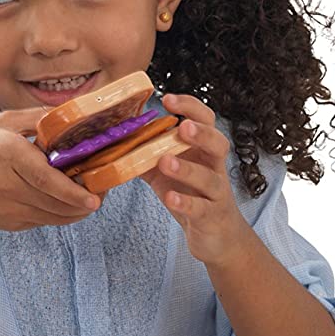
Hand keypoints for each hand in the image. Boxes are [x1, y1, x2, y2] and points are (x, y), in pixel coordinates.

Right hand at [0, 108, 101, 231]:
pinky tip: (69, 200)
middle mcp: (8, 184)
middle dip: (86, 201)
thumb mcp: (2, 123)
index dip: (72, 191)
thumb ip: (38, 119)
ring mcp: (9, 209)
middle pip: (57, 202)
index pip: (45, 179)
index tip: (94, 198)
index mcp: (7, 154)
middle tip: (105, 190)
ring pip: (56, 216)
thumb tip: (74, 112)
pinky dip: (62, 212)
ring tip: (92, 195)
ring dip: (78, 209)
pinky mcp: (11, 224)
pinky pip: (46, 221)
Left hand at [141, 94, 250, 264]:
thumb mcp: (167, 172)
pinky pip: (200, 209)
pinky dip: (185, 202)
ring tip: (165, 161)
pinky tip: (170, 197)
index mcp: (204, 151)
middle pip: (219, 144)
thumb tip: (115, 133)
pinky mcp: (211, 218)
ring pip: (209, 178)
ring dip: (187, 168)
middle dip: (202, 133)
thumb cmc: (192, 197)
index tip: (168, 99)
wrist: (218, 236)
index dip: (190, 107)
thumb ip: (146, 153)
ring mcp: (216, 194)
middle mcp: (214, 169)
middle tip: (182, 126)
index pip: (205, 121)